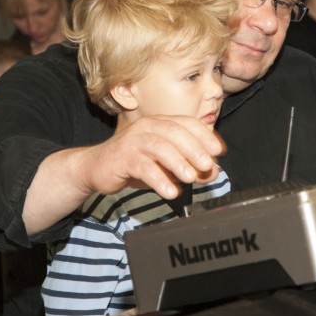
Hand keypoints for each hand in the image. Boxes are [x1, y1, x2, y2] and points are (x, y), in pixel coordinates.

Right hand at [78, 115, 224, 199]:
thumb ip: (189, 166)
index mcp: (160, 123)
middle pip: (175, 132)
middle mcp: (147, 127)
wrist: (96, 167)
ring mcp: (134, 141)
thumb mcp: (165, 165)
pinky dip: (159, 179)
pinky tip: (170, 192)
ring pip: (159, 147)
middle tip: (207, 165)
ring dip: (178, 162)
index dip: (205, 135)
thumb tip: (213, 172)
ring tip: (191, 178)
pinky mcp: (122, 157)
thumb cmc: (134, 163)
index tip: (219, 150)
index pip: (187, 123)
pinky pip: (143, 167)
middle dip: (194, 149)